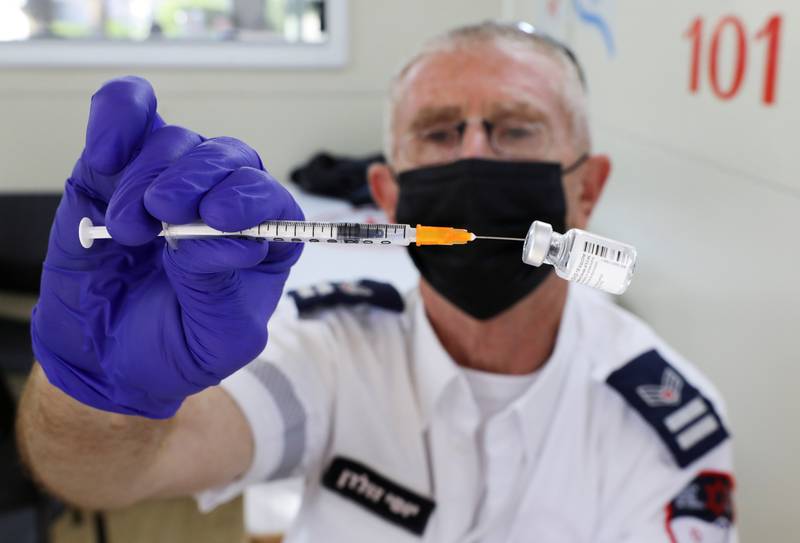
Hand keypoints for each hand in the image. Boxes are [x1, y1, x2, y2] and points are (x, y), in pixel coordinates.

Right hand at [31, 76, 303, 417]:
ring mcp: (170, 179)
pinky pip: (127, 112)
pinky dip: (118, 118)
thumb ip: (222, 287)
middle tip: (163, 214)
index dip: (251, 198)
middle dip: (196, 179)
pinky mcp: (116, 169)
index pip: (272, 199)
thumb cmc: (173, 348)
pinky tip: (106, 156)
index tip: (219, 216)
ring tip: (129, 231)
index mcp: (261, 239)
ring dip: (148, 177)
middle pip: (227, 157)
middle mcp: (221, 200)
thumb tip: (223, 236)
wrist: (102, 356)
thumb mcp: (214, 339)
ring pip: (175, 140)